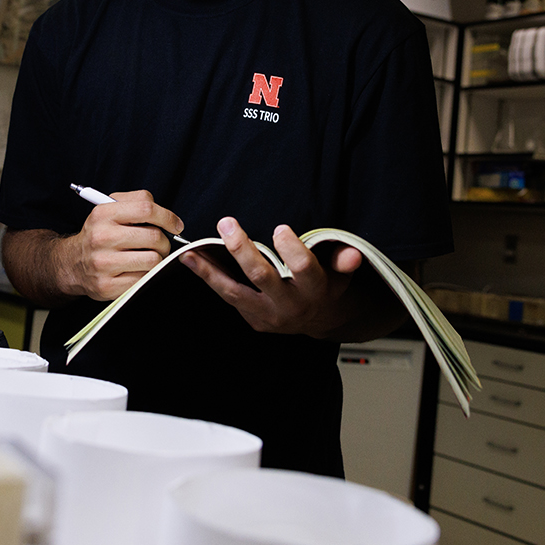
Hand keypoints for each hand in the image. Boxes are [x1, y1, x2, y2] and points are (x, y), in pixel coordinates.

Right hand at [56, 190, 184, 300]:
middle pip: (153, 237)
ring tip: (149, 257)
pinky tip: (138, 270)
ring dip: (158, 259)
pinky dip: (147, 275)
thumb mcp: (110, 209)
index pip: (146, 208)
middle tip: (160, 244)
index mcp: (103, 214)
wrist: (72, 263)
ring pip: (153, 260)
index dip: (167, 217)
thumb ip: (137, 202)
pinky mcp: (107, 286)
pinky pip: (144, 279)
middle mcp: (101, 237)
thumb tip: (168, 216)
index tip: (176, 225)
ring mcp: (103, 263)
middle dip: (164, 242)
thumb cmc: (100, 234)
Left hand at [180, 217, 362, 336]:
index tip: (280, 228)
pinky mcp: (254, 320)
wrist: (320, 321)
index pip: (304, 270)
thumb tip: (352, 255)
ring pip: (235, 291)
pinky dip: (209, 278)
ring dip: (211, 270)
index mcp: (315, 291)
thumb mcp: (341, 273)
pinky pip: (228, 297)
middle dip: (242, 250)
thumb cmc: (328, 285)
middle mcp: (290, 305)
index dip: (293, 250)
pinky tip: (192, 260)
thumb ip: (344, 261)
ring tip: (192, 250)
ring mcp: (269, 316)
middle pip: (263, 277)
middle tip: (226, 224)